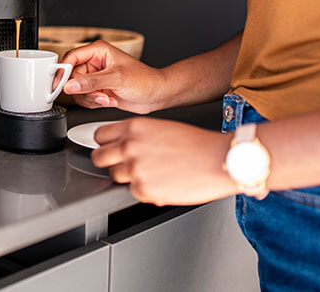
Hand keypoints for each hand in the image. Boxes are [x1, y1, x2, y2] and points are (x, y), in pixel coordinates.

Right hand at [60, 41, 166, 113]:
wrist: (156, 95)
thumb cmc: (144, 80)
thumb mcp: (116, 79)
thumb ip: (91, 82)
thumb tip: (70, 85)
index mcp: (98, 51)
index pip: (71, 58)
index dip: (63, 71)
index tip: (60, 84)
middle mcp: (94, 63)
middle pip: (72, 77)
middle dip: (84, 90)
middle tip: (97, 94)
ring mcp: (95, 77)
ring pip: (76, 90)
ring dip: (90, 98)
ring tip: (106, 97)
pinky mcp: (97, 89)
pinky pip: (84, 98)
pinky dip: (94, 102)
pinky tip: (109, 99)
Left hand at [91, 117, 236, 205]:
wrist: (220, 160)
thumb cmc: (197, 144)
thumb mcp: (161, 127)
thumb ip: (137, 135)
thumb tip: (120, 144)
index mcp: (134, 127)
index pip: (100, 135)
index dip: (105, 143)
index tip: (109, 147)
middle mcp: (131, 146)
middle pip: (99, 157)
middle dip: (109, 162)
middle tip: (123, 164)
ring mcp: (135, 169)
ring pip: (115, 176)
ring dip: (129, 176)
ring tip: (150, 172)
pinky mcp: (144, 189)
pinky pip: (133, 192)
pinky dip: (145, 190)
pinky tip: (161, 182)